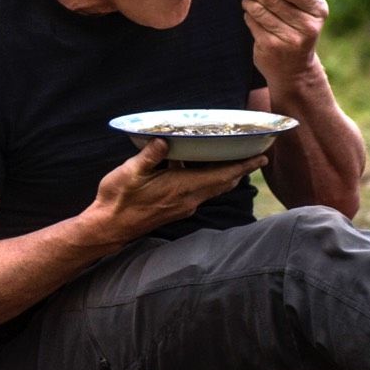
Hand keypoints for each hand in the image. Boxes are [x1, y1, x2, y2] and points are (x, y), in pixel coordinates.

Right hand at [83, 138, 264, 245]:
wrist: (108, 228)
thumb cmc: (118, 200)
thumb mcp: (130, 173)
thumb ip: (149, 156)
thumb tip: (165, 140)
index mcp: (181, 188)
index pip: (221, 176)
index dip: (243, 165)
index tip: (262, 157)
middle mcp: (188, 199)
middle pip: (223, 183)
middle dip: (241, 169)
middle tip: (255, 154)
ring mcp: (183, 206)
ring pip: (213, 188)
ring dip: (226, 175)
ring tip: (235, 159)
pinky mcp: (176, 210)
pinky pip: (201, 192)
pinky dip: (210, 180)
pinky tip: (201, 169)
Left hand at [242, 0, 328, 82]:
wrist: (295, 68)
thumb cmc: (298, 28)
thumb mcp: (304, 8)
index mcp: (318, 11)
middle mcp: (307, 26)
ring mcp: (289, 39)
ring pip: (260, 10)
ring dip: (249, 1)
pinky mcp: (270, 47)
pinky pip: (253, 23)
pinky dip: (248, 15)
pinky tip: (250, 15)